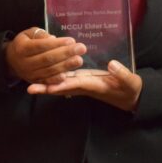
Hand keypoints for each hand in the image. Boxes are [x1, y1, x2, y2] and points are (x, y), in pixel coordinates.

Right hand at [5, 27, 85, 83]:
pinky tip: (68, 74)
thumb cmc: (25, 43)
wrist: (12, 60)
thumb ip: (40, 35)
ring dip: (65, 66)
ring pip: (49, 71)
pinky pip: (47, 82)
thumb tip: (53, 39)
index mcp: (22, 48)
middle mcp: (25, 63)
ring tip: (79, 60)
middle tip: (82, 48)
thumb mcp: (29, 34)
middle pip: (47, 59)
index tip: (71, 40)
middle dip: (66, 54)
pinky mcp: (34, 82)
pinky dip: (57, 79)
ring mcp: (29, 74)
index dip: (56, 44)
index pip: (41, 46)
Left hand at [27, 60, 142, 111]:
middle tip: (29, 88)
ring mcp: (84, 85)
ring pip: (62, 85)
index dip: (62, 84)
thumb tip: (111, 64)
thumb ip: (122, 74)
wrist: (132, 98)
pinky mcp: (85, 81)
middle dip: (47, 88)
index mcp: (96, 86)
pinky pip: (67, 80)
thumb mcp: (131, 82)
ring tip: (30, 83)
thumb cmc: (131, 90)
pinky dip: (56, 78)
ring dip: (47, 84)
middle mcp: (86, 87)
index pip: (76, 84)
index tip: (48, 86)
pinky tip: (46, 74)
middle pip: (63, 88)